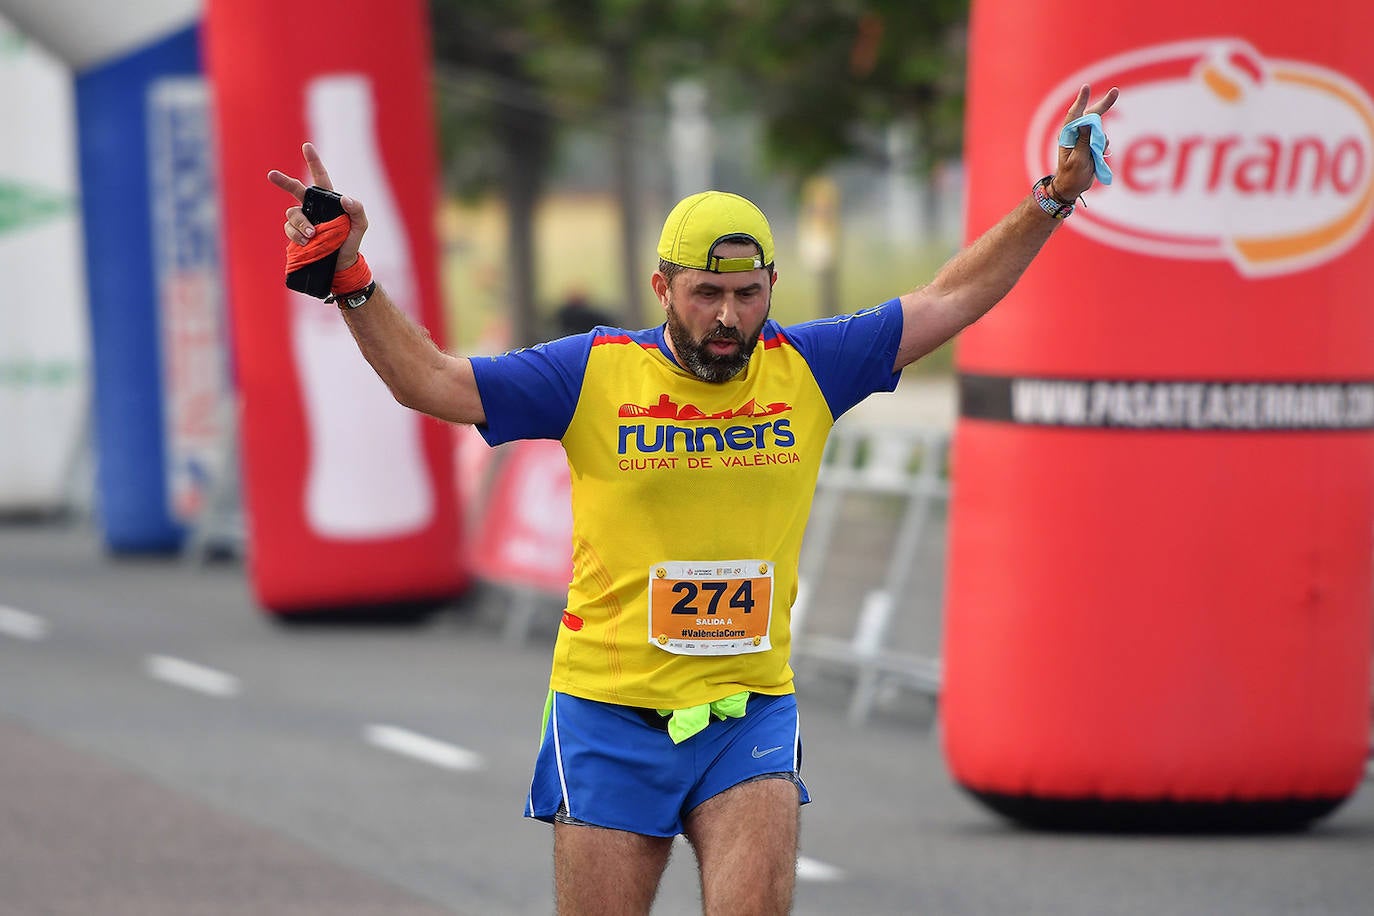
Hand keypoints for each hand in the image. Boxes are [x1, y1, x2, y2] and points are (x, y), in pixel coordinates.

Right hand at [267, 142, 368, 269]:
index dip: (313, 161)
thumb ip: (357, 209)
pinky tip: (306, 242)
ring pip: (292, 213)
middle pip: (295, 189)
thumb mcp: (360, 224)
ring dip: (301, 222)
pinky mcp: (296, 234)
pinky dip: (296, 235)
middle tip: (272, 175)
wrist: (341, 264)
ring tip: (312, 234)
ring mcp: (303, 220)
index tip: (307, 146)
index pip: (320, 177)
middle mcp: (312, 207)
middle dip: (283, 181)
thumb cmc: (351, 240)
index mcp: (328, 200)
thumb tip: (344, 198)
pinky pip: (289, 229)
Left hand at [1051, 85, 1118, 202]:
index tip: (1086, 87)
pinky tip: (1098, 157)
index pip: (1074, 115)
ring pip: (1099, 130)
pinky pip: (1102, 140)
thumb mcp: (1078, 160)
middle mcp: (1075, 134)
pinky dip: (1103, 147)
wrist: (1073, 188)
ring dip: (1101, 141)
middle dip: (1103, 105)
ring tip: (1094, 156)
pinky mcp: (1091, 145)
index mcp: (1068, 136)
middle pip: (1090, 116)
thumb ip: (1083, 141)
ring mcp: (1084, 139)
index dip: (1081, 100)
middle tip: (1115, 92)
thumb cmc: (1071, 175)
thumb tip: (1087, 123)